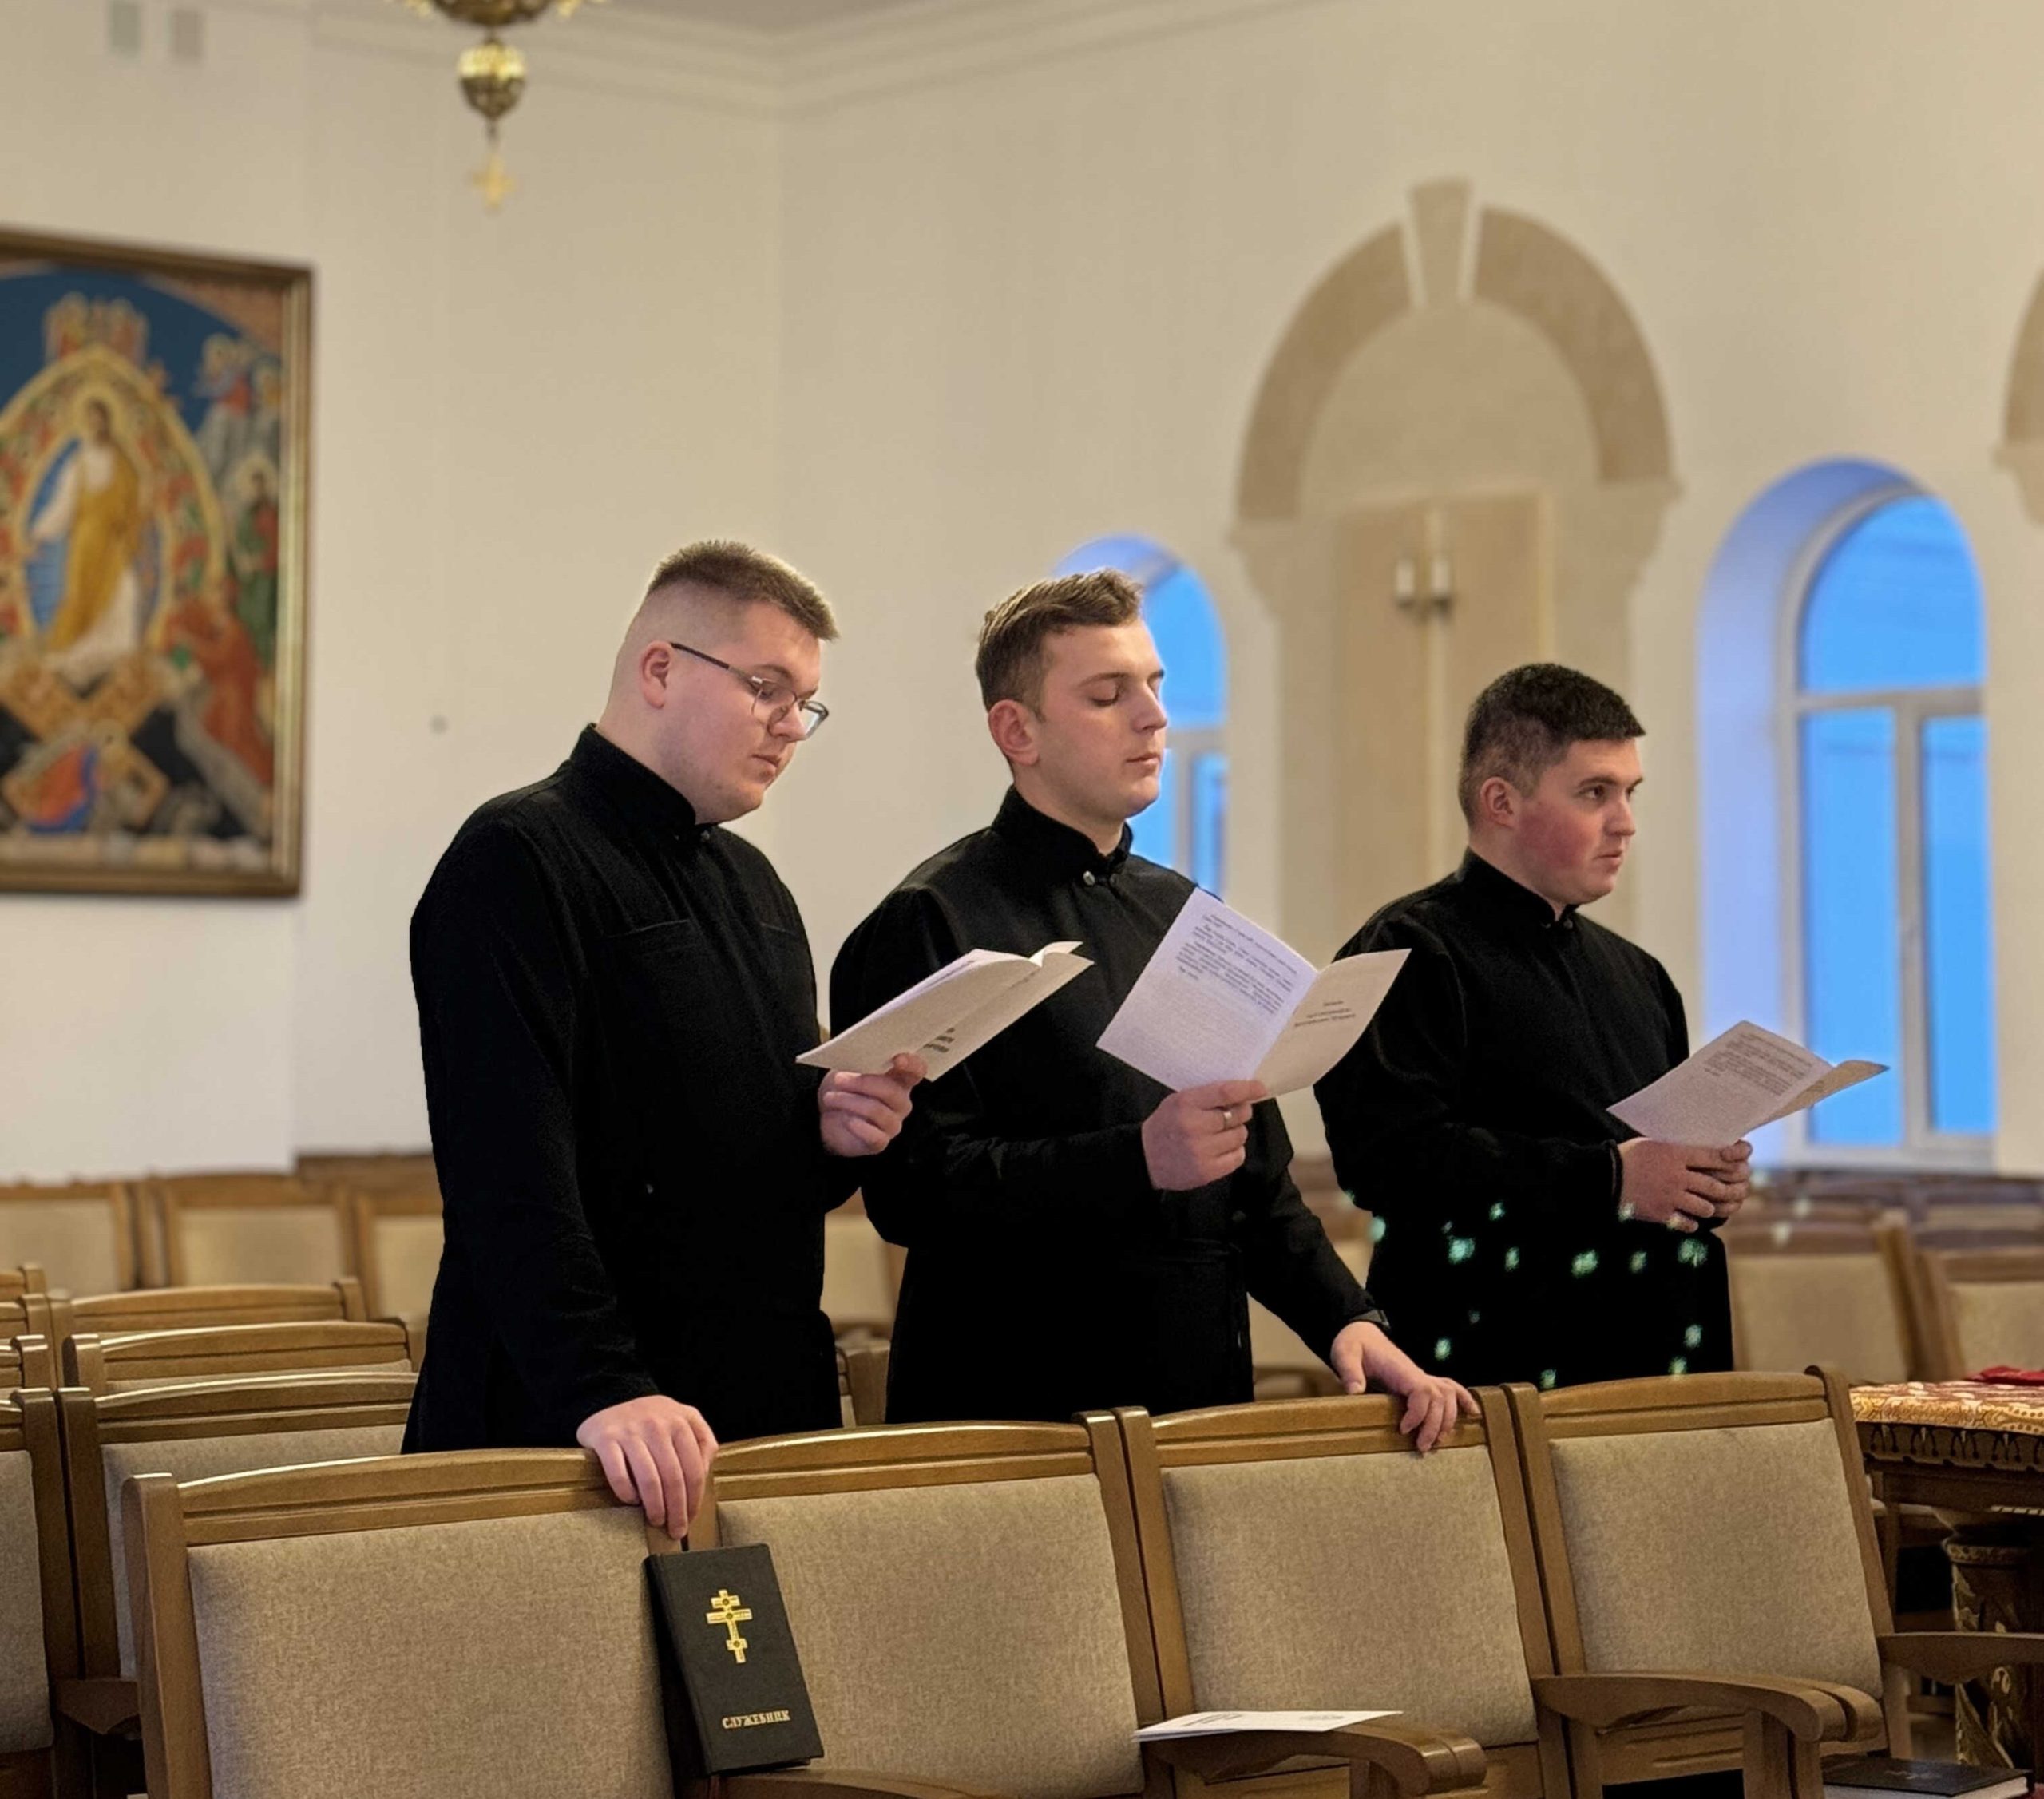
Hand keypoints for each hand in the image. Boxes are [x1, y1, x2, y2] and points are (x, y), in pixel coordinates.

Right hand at [576, 1394, 718, 1530]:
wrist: (608, 1399)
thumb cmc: (651, 1419)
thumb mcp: (683, 1418)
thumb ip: (701, 1441)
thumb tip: (705, 1472)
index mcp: (680, 1421)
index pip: (694, 1469)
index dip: (694, 1499)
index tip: (691, 1517)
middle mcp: (657, 1424)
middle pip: (673, 1477)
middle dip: (676, 1510)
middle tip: (675, 1529)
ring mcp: (630, 1430)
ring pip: (649, 1479)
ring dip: (654, 1506)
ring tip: (656, 1519)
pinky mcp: (606, 1438)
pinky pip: (618, 1474)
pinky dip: (626, 1493)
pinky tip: (631, 1501)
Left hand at [819, 1053, 925, 1157]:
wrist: (826, 1117)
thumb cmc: (844, 1090)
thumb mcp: (849, 1069)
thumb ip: (862, 1061)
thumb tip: (860, 1053)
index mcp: (899, 1080)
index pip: (917, 1070)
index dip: (912, 1063)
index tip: (897, 1059)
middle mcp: (901, 1102)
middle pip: (893, 1091)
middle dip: (863, 1083)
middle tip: (839, 1079)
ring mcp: (893, 1123)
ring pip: (878, 1111)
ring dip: (850, 1102)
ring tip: (830, 1098)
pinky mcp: (880, 1142)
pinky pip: (875, 1136)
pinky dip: (858, 1127)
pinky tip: (847, 1120)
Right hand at [1142, 1080, 1266, 1190]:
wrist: (1144, 1158)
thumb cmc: (1164, 1125)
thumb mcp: (1177, 1101)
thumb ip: (1206, 1096)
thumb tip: (1240, 1095)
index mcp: (1186, 1104)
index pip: (1225, 1093)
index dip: (1247, 1089)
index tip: (1259, 1088)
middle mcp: (1194, 1127)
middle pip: (1238, 1115)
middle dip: (1242, 1111)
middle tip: (1235, 1112)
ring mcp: (1201, 1151)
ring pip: (1240, 1136)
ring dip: (1236, 1132)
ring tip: (1222, 1133)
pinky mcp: (1207, 1171)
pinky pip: (1238, 1157)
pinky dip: (1235, 1151)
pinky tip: (1222, 1148)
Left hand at [1330, 1321, 1477, 1452]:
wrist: (1361, 1334)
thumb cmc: (1354, 1345)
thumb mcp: (1345, 1354)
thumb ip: (1350, 1372)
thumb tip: (1355, 1391)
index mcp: (1401, 1369)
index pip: (1423, 1391)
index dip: (1418, 1413)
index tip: (1403, 1429)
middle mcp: (1416, 1373)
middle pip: (1440, 1398)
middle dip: (1435, 1425)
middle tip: (1421, 1447)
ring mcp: (1421, 1377)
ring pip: (1449, 1396)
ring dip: (1447, 1421)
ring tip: (1435, 1442)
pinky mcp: (1421, 1382)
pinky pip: (1450, 1388)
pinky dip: (1463, 1400)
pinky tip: (1473, 1413)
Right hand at [1618, 1137, 1751, 1231]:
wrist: (1603, 1177)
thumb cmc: (1626, 1156)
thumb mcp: (1651, 1143)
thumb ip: (1675, 1148)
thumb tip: (1697, 1148)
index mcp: (1675, 1155)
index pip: (1714, 1157)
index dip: (1733, 1159)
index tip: (1743, 1160)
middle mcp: (1677, 1177)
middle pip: (1715, 1186)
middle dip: (1730, 1190)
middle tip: (1735, 1191)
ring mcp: (1670, 1197)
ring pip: (1705, 1207)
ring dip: (1711, 1207)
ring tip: (1709, 1206)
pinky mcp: (1661, 1214)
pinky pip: (1687, 1223)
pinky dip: (1692, 1223)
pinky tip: (1691, 1221)